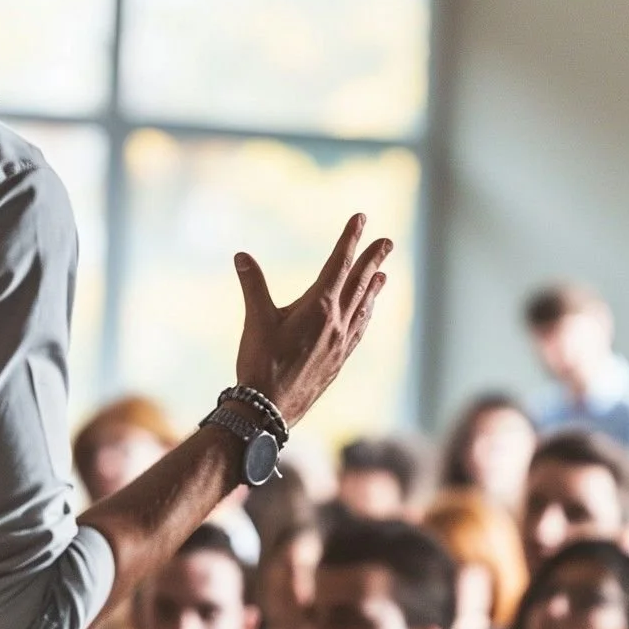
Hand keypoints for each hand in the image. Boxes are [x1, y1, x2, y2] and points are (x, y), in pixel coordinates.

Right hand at [233, 213, 391, 425]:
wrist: (269, 410)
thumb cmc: (260, 363)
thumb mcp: (256, 320)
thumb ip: (253, 285)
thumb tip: (241, 255)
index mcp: (319, 307)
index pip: (339, 264)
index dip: (350, 239)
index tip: (361, 219)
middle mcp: (336, 323)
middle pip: (359, 283)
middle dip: (372, 259)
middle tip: (388, 241)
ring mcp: (341, 343)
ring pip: (363, 307)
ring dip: (374, 287)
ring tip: (384, 274)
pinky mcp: (338, 360)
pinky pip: (359, 330)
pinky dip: (366, 314)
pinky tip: (366, 313)